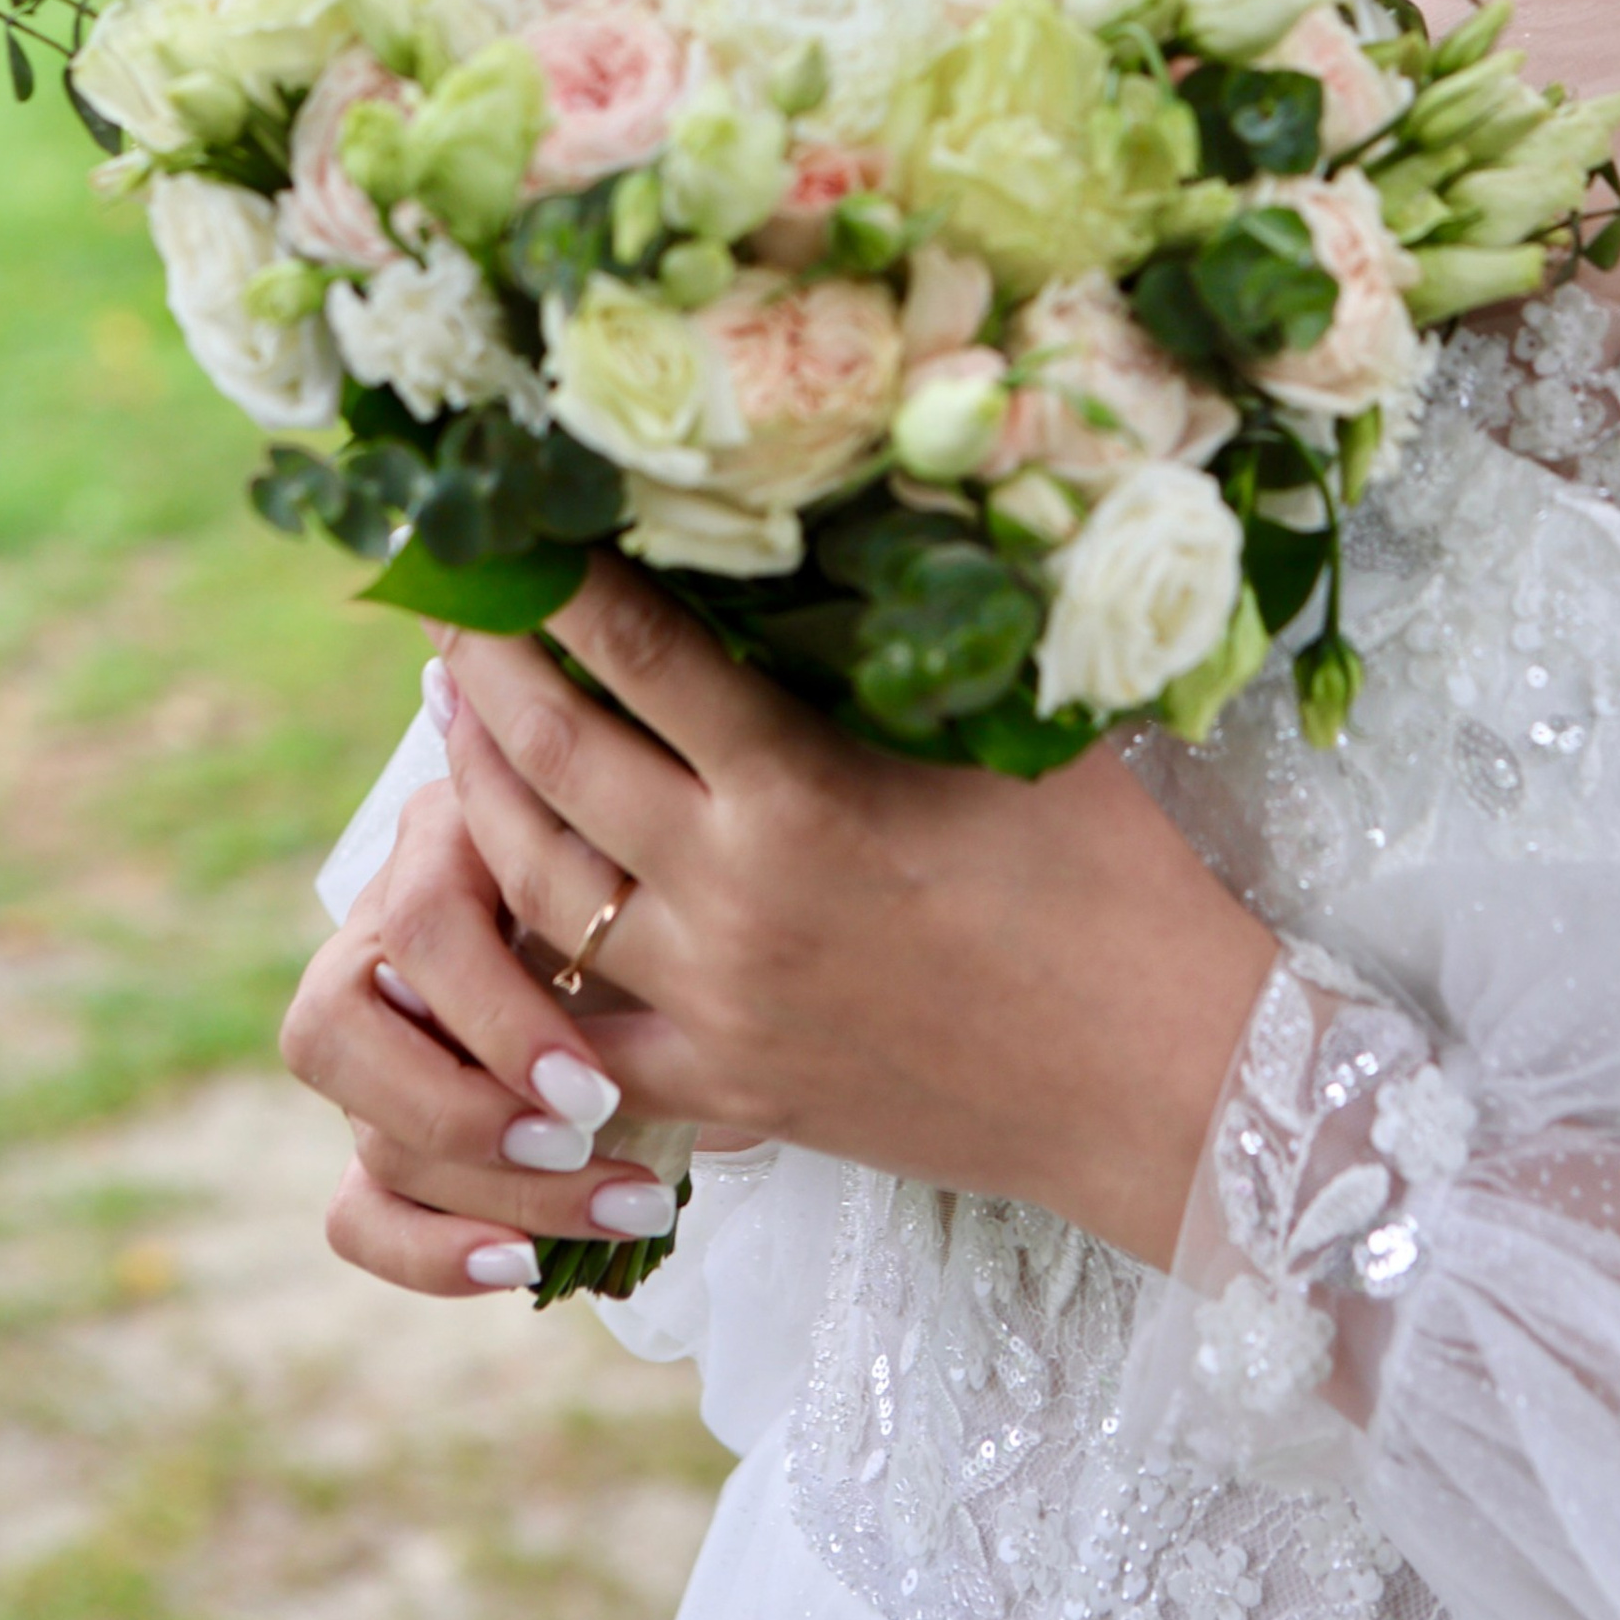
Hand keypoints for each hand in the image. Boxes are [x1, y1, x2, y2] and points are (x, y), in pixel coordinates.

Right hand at [281, 766, 688, 1294]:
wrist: (700, 929)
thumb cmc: (674, 877)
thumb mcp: (652, 857)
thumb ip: (621, 871)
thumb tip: (630, 902)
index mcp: (442, 840)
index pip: (419, 926)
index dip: (493, 1019)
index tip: (593, 1091)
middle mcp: (381, 937)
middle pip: (342, 1034)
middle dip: (466, 1111)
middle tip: (586, 1142)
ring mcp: (373, 1044)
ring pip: (366, 1135)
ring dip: (494, 1192)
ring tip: (620, 1208)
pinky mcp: (381, 1134)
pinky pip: (358, 1214)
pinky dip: (432, 1254)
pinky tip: (522, 1265)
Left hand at [431, 552, 1276, 1268]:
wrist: (1166, 1082)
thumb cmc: (1123, 884)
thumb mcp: (1023, 732)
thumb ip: (920, 651)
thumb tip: (861, 541)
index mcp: (805, 792)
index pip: (645, 657)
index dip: (564, 585)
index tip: (514, 528)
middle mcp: (733, 898)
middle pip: (557, 764)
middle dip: (491, 675)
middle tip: (453, 609)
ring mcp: (717, 1006)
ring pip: (540, 893)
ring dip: (483, 800)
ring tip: (461, 730)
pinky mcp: (727, 1090)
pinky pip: (577, 1033)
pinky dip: (524, 968)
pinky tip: (500, 912)